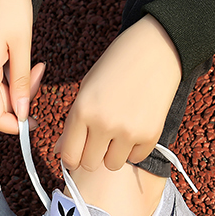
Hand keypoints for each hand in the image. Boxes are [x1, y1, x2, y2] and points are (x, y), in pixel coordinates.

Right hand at [0, 0, 45, 133]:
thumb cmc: (7, 5)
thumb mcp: (22, 44)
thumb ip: (22, 82)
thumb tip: (23, 113)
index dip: (14, 126)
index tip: (33, 122)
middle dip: (22, 98)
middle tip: (40, 74)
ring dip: (18, 85)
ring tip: (34, 63)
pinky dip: (9, 75)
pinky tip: (19, 58)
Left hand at [55, 14, 181, 171]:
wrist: (155, 50)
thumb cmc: (116, 68)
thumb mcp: (86, 90)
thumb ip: (72, 124)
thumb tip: (59, 152)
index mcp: (82, 110)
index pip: (70, 156)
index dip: (72, 158)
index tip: (78, 152)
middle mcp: (104, 124)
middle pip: (90, 164)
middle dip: (93, 155)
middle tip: (100, 139)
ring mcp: (128, 131)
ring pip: (112, 164)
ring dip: (114, 153)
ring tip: (119, 131)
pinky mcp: (150, 135)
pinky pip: (136, 158)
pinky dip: (135, 148)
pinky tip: (136, 126)